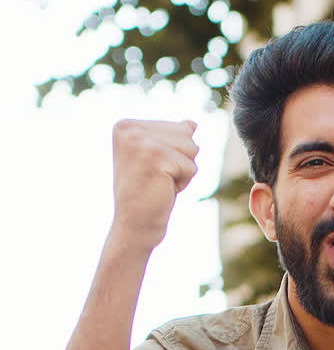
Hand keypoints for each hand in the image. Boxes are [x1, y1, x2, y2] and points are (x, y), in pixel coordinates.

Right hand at [110, 118, 198, 250]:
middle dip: (181, 161)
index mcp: (125, 126)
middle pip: (187, 134)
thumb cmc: (147, 194)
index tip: (152, 169)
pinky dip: (184, 183)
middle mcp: (129, 129)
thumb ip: (172, 138)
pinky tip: (163, 190)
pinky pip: (191, 166)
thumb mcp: (158, 160)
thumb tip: (193, 123)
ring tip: (161, 183)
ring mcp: (140, 141)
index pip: (179, 127)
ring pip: (192, 148)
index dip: (175, 154)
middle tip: (158, 179)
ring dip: (183, 172)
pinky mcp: (155, 156)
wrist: (134, 227)